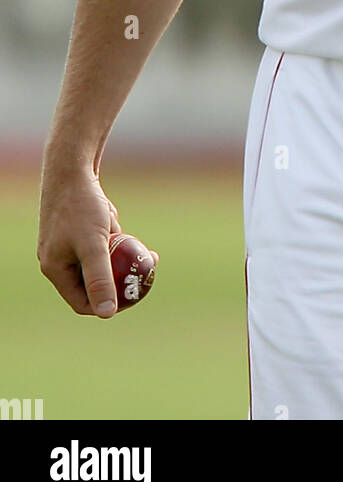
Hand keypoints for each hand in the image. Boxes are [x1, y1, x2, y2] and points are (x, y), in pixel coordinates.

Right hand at [38, 167, 155, 316]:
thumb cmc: (80, 206)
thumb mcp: (94, 245)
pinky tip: (120, 225)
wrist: (73, 168)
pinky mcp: (79, 230)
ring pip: (101, 262)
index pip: (83, 302)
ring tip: (140, 247)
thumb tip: (107, 313)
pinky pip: (102, 245)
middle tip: (147, 270)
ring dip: (120, 258)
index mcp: (56, 270)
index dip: (108, 305)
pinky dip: (115, 239)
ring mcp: (69, 245)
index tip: (135, 296)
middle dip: (120, 279)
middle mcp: (59, 261)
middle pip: (94, 282)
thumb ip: (100, 278)